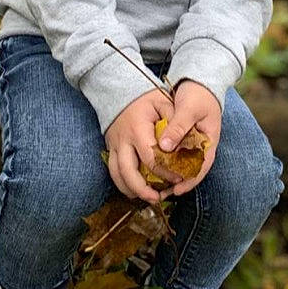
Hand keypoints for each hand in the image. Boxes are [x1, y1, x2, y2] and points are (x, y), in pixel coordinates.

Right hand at [103, 89, 176, 205]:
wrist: (119, 91)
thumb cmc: (147, 97)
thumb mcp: (164, 102)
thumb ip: (174, 122)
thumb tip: (177, 146)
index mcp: (137, 128)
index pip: (151, 158)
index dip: (165, 172)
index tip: (178, 177)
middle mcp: (122, 139)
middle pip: (128, 172)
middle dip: (143, 189)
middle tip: (158, 198)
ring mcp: (113, 145)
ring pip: (116, 175)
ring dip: (130, 190)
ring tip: (147, 198)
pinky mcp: (109, 148)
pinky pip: (112, 171)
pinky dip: (123, 183)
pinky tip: (135, 190)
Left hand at [157, 80, 221, 194]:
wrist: (200, 82)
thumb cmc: (197, 94)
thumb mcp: (188, 108)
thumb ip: (178, 126)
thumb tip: (164, 147)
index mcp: (209, 141)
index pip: (202, 167)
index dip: (190, 181)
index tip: (177, 190)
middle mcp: (202, 146)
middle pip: (192, 171)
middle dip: (178, 184)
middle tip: (162, 194)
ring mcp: (193, 145)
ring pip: (183, 166)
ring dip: (171, 177)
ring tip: (156, 188)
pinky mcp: (184, 141)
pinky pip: (176, 157)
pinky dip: (167, 165)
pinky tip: (154, 170)